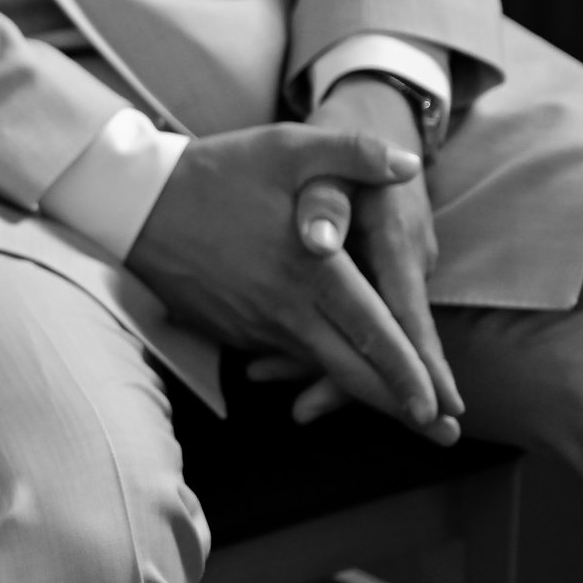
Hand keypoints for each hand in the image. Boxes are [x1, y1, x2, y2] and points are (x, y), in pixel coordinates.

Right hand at [125, 122, 454, 439]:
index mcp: (310, 269)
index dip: (407, 372)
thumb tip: (409, 164)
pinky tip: (345, 378)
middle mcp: (285, 309)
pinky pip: (287, 357)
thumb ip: (352, 153)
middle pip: (351, 371)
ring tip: (405, 412)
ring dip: (363, 394)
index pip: (370, 331)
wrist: (139, 204)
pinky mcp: (235, 330)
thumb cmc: (219, 172)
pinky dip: (318, 374)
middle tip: (444, 435)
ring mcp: (256, 326)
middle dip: (400, 406)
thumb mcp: (287, 147)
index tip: (438, 406)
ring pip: (320, 371)